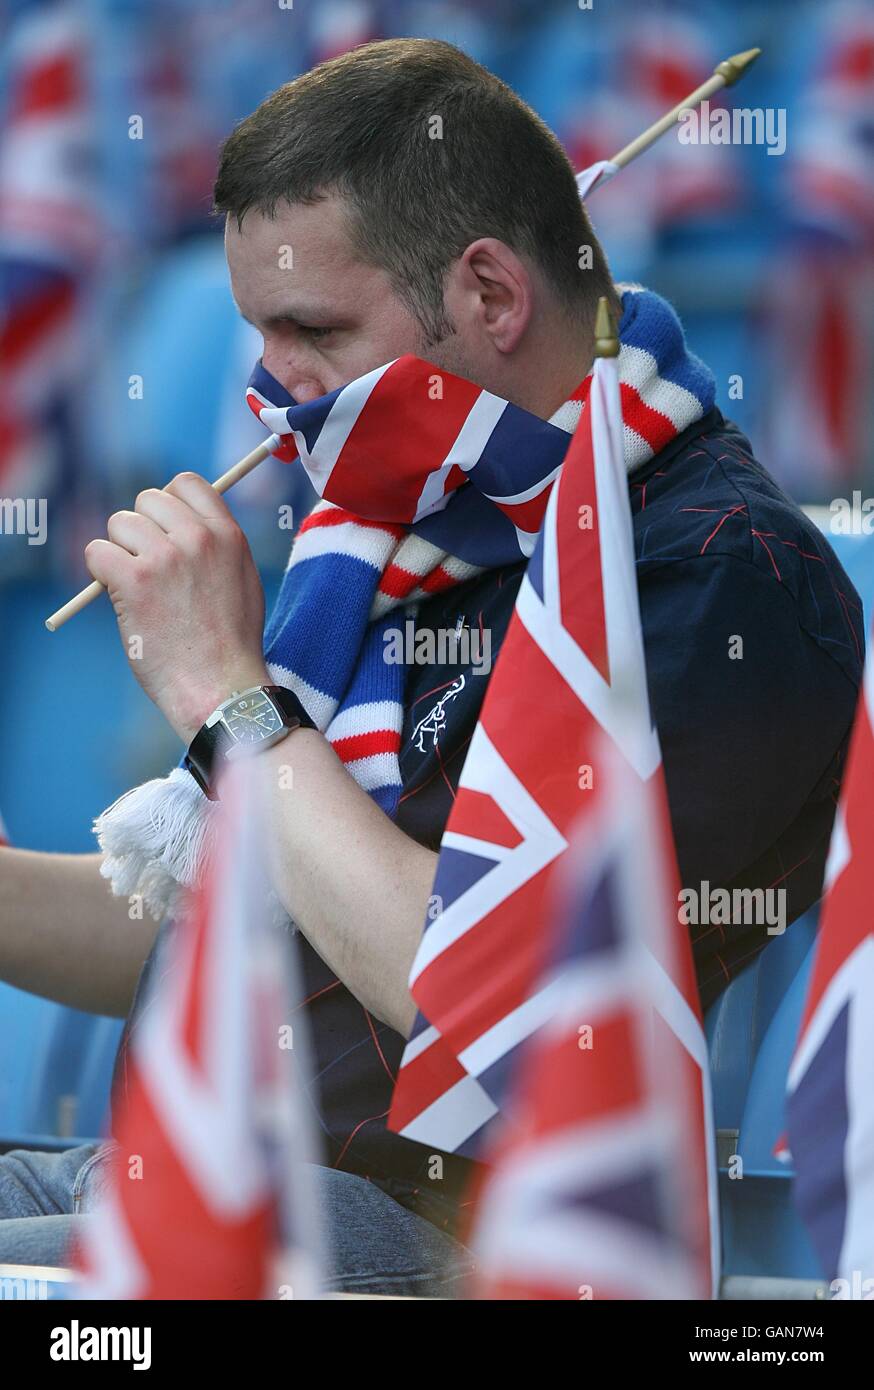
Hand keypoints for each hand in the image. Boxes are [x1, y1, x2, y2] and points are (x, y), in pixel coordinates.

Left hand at [85, 472, 269, 742]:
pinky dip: (99, 574)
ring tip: (138, 590)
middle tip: (147, 567)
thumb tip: (182, 522)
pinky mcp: (134, 581)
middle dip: (141, 530)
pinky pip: (96, 553)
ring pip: (119, 525)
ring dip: (120, 553)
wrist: (222, 687)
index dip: (168, 503)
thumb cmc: (231, 645)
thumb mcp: (243, 581)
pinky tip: (118, 598)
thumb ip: (218, 546)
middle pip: (147, 500)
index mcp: (228, 535)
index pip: (187, 483)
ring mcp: (165, 558)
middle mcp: (198, 538)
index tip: (163, 530)